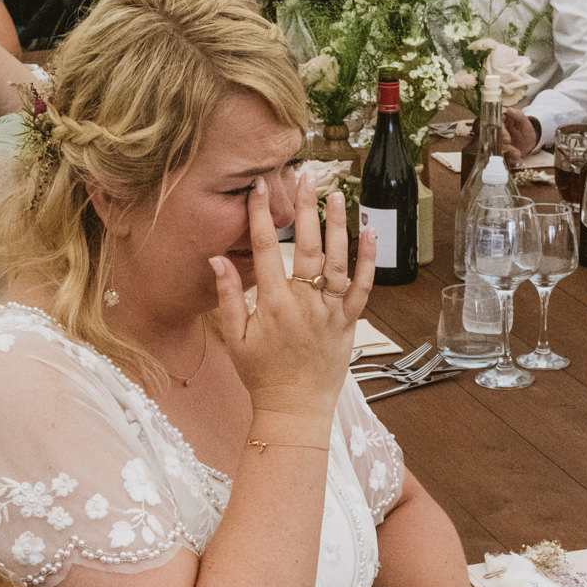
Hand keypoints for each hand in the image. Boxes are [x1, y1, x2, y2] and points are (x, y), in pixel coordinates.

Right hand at [208, 178, 372, 419]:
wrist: (294, 409)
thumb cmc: (261, 375)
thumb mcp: (234, 337)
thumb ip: (227, 295)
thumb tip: (216, 258)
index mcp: (272, 303)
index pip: (265, 249)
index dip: (261, 215)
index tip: (259, 188)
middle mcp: (304, 303)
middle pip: (305, 246)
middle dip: (303, 208)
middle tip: (305, 176)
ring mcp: (329, 312)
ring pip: (337, 261)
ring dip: (338, 225)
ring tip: (336, 194)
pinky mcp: (348, 322)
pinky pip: (363, 287)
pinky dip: (369, 260)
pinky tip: (370, 232)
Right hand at [499, 111, 539, 160]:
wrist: (530, 141)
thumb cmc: (526, 128)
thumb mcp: (524, 121)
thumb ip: (517, 115)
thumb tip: (508, 110)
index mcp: (500, 121)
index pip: (496, 126)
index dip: (501, 133)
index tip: (507, 140)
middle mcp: (496, 132)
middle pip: (494, 139)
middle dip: (503, 146)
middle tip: (512, 149)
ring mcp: (497, 143)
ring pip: (497, 149)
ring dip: (507, 153)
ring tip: (518, 155)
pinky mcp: (500, 152)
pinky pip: (501, 158)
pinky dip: (509, 160)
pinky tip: (516, 160)